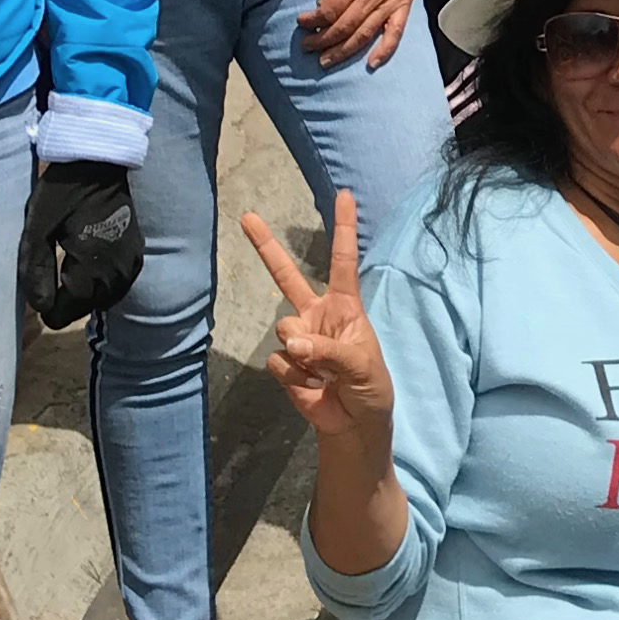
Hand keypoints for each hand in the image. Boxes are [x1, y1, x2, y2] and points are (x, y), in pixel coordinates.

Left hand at [21, 159, 143, 328]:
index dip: (45, 301)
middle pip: (82, 309)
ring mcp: (132, 266)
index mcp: (94, 270)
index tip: (39, 275)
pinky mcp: (137, 256)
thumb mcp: (37, 229)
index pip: (63, 314)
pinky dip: (98, 280)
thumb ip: (36, 271)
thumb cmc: (63, 192)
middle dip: (64, 295)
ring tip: (69, 259)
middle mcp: (119, 275)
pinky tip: (87, 258)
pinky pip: (114, 285)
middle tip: (53, 262)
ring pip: (100, 299)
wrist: (100, 162)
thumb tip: (40, 308)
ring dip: (83, 289)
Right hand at [244, 193, 391, 438]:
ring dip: (303, 353)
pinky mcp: (285, 364)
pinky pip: (278, 361)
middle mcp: (317, 315)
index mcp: (345, 307)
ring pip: (284, 329)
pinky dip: (294, 377)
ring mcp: (298, 339)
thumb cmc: (370, 388)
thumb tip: (291, 341)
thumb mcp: (363, 367)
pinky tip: (312, 387)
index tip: (343, 194)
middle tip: (247, 216)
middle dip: (265, 246)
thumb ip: (329, 352)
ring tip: (324, 374)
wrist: (354, 425)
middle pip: (286, 276)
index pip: (343, 262)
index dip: (343, 229)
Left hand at [299, 0, 432, 67]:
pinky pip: (395, 33)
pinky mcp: (403, 5)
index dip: (313, 21)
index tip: (302, 23)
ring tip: (326, 61)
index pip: (329, 10)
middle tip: (307, 47)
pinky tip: (372, 63)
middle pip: (343, 27)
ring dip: (343, 51)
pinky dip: (384, 50)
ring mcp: (389, 3)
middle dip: (322, 41)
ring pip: (364, 35)